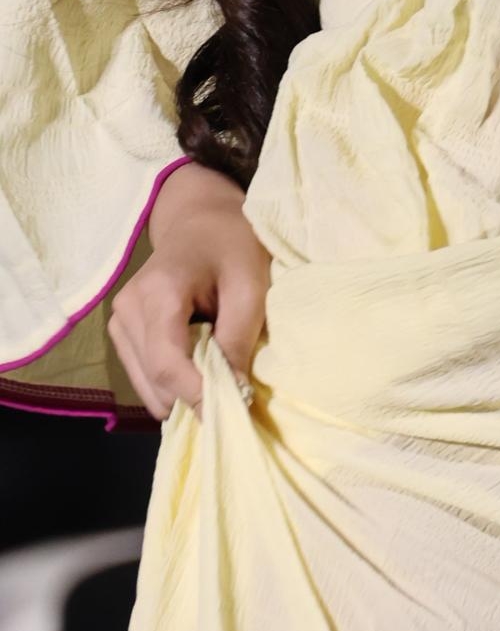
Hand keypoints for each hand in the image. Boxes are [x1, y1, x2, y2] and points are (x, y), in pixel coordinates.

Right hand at [108, 159, 269, 423]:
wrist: (200, 219)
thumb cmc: (232, 243)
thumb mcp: (251, 283)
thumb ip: (239, 336)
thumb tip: (232, 394)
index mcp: (157, 292)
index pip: (167, 363)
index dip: (196, 395)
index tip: (232, 410)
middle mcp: (127, 310)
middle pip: (156, 380)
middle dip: (194, 397)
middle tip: (233, 397)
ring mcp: (118, 322)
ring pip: (148, 386)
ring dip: (184, 392)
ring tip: (218, 373)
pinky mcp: (121, 332)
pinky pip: (145, 376)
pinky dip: (174, 382)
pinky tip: (200, 364)